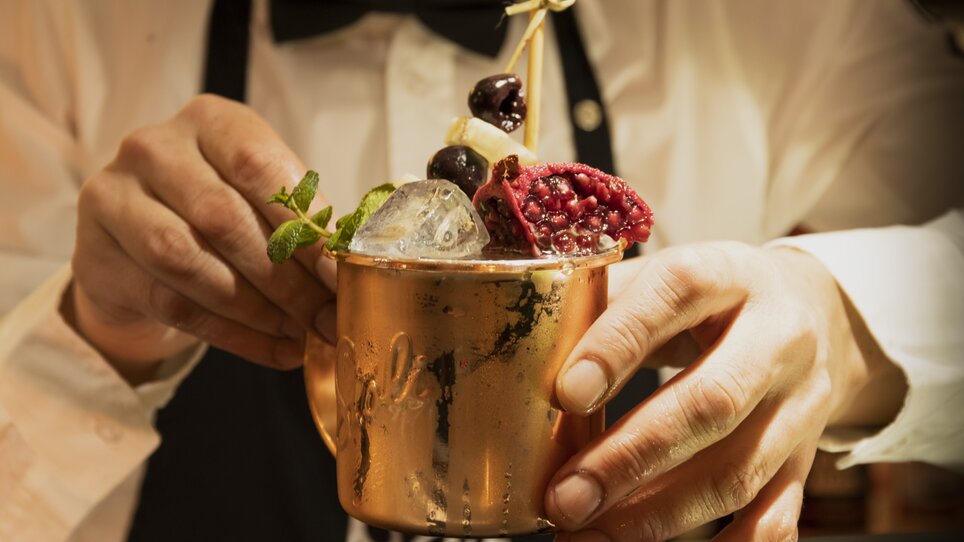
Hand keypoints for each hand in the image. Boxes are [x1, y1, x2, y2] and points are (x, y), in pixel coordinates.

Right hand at [70, 95, 336, 381]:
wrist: (135, 245)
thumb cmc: (218, 214)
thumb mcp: (260, 198)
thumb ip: (302, 223)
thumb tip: (356, 274)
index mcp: (209, 121)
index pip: (258, 167)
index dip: (306, 227)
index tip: (343, 276)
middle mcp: (153, 148)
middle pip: (224, 218)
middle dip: (287, 278)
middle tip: (329, 317)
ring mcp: (113, 198)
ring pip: (190, 262)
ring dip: (258, 309)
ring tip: (303, 334)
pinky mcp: (96, 257)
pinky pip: (173, 304)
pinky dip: (234, 335)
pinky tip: (275, 351)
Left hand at [546, 241, 905, 540]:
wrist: (815, 312)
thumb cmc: (714, 298)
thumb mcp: (668, 276)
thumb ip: (606, 303)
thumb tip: (528, 347)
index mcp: (730, 274)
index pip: (677, 295)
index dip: (619, 343)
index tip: (566, 393)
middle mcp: (778, 338)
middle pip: (712, 403)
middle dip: (631, 458)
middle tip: (565, 498)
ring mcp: (800, 405)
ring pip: (738, 471)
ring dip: (657, 515)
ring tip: (587, 533)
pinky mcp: (807, 458)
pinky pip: (776, 518)